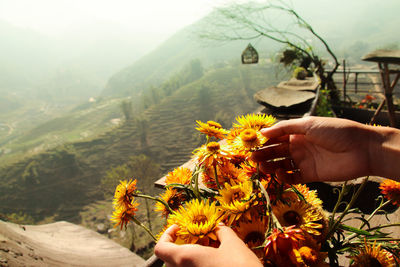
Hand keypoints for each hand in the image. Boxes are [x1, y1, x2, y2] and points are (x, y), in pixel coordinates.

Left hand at [154, 224, 261, 266]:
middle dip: (183, 246)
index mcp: (186, 258)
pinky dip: (199, 266)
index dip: (166, 235)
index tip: (179, 227)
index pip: (160, 248)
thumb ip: (223, 232)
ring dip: (191, 258)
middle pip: (171, 259)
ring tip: (211, 250)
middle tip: (200, 238)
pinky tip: (215, 262)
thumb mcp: (234, 245)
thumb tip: (219, 227)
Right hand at [251, 116, 385, 182]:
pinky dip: (285, 177)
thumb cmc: (336, 131)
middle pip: (277, 152)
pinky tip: (279, 174)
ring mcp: (305, 161)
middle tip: (252, 159)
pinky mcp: (311, 175)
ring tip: (262, 167)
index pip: (277, 138)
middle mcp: (300, 147)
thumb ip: (285, 128)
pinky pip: (294, 177)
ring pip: (282, 165)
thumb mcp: (309, 124)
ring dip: (271, 166)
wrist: (362, 149)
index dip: (264, 141)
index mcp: (298, 133)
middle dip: (264, 155)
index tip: (252, 145)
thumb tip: (262, 131)